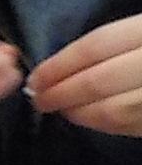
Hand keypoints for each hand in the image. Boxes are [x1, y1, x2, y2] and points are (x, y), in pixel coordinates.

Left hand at [30, 14, 141, 135]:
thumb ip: (115, 38)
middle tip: (38, 99)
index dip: (59, 64)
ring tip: (59, 108)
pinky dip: (103, 124)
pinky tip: (87, 117)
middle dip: (61, 93)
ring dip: (78, 112)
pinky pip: (129, 127)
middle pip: (98, 81)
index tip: (35, 77)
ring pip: (114, 110)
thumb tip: (67, 58)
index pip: (96, 46)